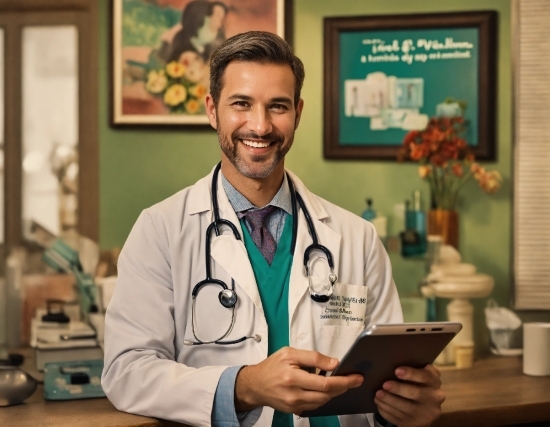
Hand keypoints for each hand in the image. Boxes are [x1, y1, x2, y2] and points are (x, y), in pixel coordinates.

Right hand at [235, 347, 362, 413]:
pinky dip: (324, 397)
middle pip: (326, 394)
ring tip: (343, 383)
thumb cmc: (272, 365)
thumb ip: (312, 357)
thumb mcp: (289, 353)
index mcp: (292, 377)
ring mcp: (294, 405)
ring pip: (322, 401)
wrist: (255, 385)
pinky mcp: (294, 411)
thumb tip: (333, 363)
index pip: (324, 382)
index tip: (356, 376)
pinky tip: (327, 389)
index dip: (343, 380)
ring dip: (335, 393)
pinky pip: (315, 406)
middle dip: (344, 387)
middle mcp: (294, 394)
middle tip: (356, 380)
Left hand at [374, 364, 444, 426]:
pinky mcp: (416, 424)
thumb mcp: (422, 376)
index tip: (396, 371)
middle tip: (384, 384)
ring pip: (405, 408)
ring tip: (378, 394)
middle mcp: (434, 398)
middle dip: (397, 388)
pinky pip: (399, 418)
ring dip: (389, 400)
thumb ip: (416, 368)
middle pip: (415, 393)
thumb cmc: (419, 385)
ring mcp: (426, 414)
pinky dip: (387, 410)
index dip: (411, 373)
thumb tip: (396, 357)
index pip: (425, 376)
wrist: (425, 410)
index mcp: (434, 382)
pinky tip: (379, 403)